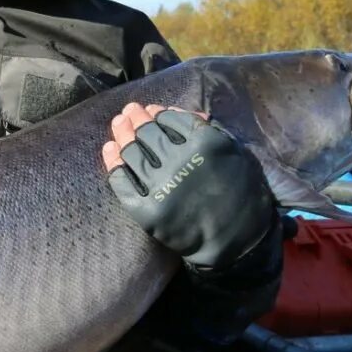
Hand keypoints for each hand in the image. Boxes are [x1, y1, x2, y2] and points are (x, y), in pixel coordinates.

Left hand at [103, 103, 277, 269]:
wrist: (238, 241)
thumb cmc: (241, 192)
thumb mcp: (235, 152)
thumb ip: (206, 129)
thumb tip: (172, 111)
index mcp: (204, 143)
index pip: (169, 119)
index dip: (157, 113)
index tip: (150, 110)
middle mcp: (179, 161)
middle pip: (147, 132)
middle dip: (135, 118)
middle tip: (128, 112)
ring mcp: (160, 185)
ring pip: (131, 152)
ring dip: (122, 134)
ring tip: (118, 125)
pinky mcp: (146, 209)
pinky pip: (121, 180)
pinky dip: (113, 162)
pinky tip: (110, 150)